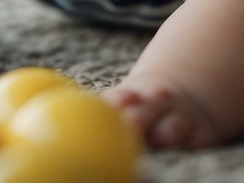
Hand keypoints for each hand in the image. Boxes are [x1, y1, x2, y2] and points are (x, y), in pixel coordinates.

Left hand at [102, 78, 219, 149]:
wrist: (176, 98)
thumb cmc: (134, 109)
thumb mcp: (119, 104)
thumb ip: (96, 112)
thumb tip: (41, 124)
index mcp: (128, 100)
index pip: (120, 99)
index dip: (118, 100)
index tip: (119, 101)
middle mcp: (153, 107)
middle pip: (146, 110)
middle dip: (139, 117)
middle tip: (130, 125)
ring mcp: (178, 119)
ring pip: (175, 124)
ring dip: (170, 129)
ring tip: (164, 136)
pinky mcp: (201, 133)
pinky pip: (201, 137)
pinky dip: (197, 140)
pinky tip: (193, 143)